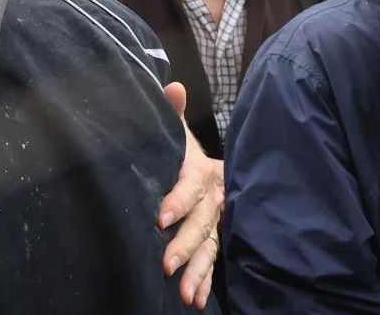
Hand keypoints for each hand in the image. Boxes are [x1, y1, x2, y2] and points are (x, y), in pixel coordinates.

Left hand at [159, 81, 222, 308]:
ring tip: (184, 293)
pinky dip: (206, 280)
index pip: (191, 185)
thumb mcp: (177, 130)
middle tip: (166, 264)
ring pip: (210, 247)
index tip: (160, 217)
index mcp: (203, 170)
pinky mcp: (218, 238)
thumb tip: (171, 86)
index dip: (178, 200)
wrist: (215, 168)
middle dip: (184, 244)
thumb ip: (171, 111)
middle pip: (201, 222)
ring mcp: (219, 221)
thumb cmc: (184, 150)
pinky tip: (195, 299)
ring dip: (198, 271)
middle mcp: (216, 197)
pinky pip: (214, 261)